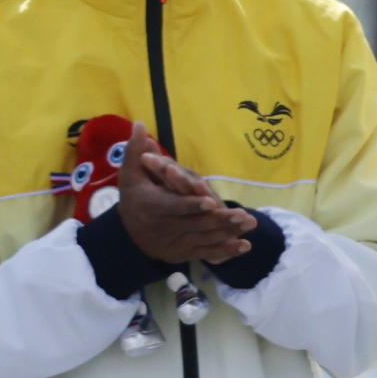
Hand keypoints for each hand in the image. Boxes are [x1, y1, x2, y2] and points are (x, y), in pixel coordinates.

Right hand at [109, 132, 250, 266]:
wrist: (128, 234)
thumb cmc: (134, 197)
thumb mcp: (130, 173)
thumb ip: (136, 150)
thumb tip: (139, 123)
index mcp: (151, 206)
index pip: (173, 206)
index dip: (191, 205)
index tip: (210, 202)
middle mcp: (164, 227)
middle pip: (195, 224)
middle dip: (220, 220)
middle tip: (243, 215)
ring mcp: (175, 242)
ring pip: (204, 238)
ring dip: (228, 233)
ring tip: (249, 224)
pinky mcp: (184, 253)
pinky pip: (206, 253)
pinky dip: (225, 251)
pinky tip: (244, 246)